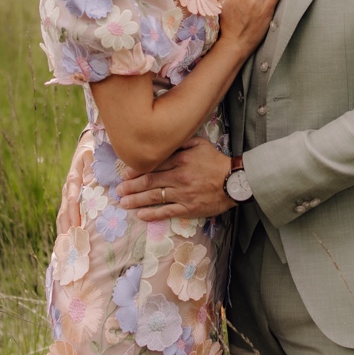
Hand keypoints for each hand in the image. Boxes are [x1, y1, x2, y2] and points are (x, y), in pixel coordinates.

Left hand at [117, 137, 234, 220]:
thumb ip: (181, 141)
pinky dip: (152, 214)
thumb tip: (163, 139)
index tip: (124, 174)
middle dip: (131, 186)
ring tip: (124, 203)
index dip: (136, 170)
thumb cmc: (216, 162)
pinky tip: (140, 215)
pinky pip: (166, 211)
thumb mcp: (200, 144)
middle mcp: (179, 176)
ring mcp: (183, 194)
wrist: (235, 182)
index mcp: (180, 159)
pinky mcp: (188, 208)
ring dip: (136, 200)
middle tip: (119, 190)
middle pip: (149, 181)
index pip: (153, 164)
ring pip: (154, 197)